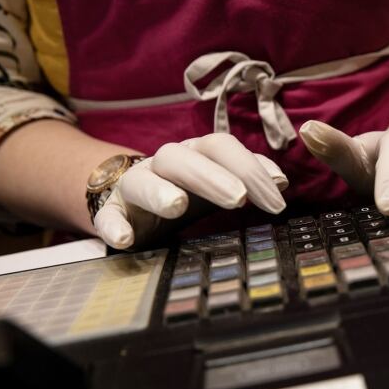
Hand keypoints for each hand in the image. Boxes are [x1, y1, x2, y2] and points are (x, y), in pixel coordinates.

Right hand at [94, 133, 287, 248]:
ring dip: (160, 191)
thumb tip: (282, 182)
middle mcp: (164, 164)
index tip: (279, 193)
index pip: (222, 147)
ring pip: (141, 180)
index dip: (250, 166)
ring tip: (177, 206)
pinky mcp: (109, 211)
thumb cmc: (186, 191)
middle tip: (239, 199)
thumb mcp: (217, 184)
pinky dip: (113, 226)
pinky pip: (106, 215)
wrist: (128, 200)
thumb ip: (247, 180)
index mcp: (195, 154)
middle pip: (185, 158)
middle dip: (214, 177)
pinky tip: (124, 241)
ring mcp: (133, 187)